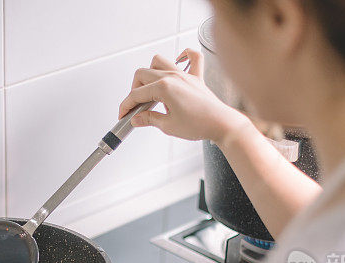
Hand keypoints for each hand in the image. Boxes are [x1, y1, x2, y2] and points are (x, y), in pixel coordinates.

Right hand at [118, 49, 248, 143]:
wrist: (221, 124)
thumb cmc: (199, 124)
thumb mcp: (168, 126)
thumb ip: (149, 119)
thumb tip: (137, 119)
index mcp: (164, 88)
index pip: (136, 94)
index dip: (126, 105)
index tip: (124, 114)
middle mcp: (173, 77)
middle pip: (142, 74)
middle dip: (134, 90)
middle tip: (136, 105)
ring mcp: (185, 75)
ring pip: (159, 61)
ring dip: (150, 72)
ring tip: (150, 89)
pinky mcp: (196, 77)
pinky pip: (192, 57)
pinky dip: (184, 56)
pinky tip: (178, 62)